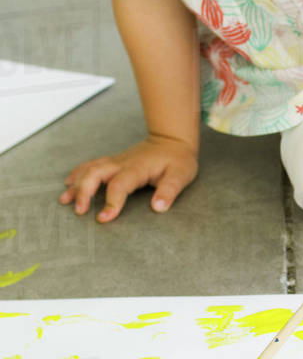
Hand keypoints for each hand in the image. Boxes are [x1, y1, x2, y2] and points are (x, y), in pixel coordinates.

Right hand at [59, 134, 198, 221]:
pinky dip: (77, 174)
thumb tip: (158, 207)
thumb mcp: (181, 175)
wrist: (171, 140)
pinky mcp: (113, 162)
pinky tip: (68, 184)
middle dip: (84, 191)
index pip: (120, 185)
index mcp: (137, 168)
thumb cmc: (177, 160)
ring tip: (65, 200)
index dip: (111, 202)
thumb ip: (169, 190)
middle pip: (96, 173)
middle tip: (79, 211)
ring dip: (76, 184)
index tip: (104, 218)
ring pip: (90, 169)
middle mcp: (122, 163)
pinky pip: (91, 166)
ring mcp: (115, 161)